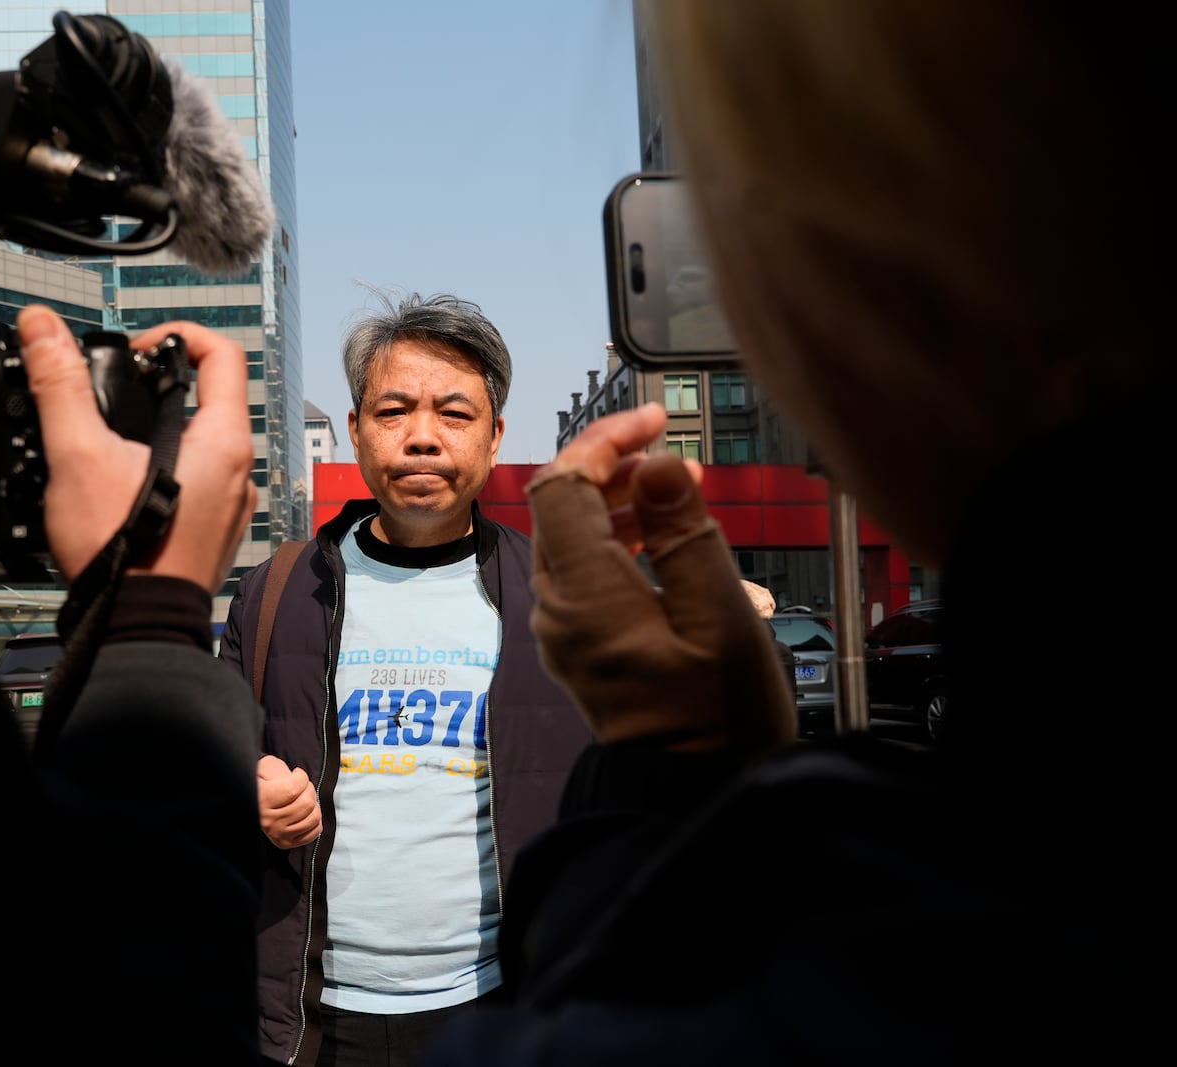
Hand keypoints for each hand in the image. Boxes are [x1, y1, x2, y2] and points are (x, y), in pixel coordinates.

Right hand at [16, 307, 256, 591]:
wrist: (136, 628)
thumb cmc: (122, 553)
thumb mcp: (78, 454)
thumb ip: (60, 384)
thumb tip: (42, 327)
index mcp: (222, 441)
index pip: (221, 354)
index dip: (178, 336)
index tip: (137, 350)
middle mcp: (240, 471)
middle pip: (211, 399)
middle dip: (161, 387)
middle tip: (115, 396)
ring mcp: (232, 505)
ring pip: (204, 444)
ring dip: (164, 432)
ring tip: (114, 445)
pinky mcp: (215, 532)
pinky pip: (201, 484)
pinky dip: (170, 472)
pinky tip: (128, 489)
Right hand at [257, 755, 320, 848]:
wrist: (252, 800)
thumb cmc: (262, 781)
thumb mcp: (265, 767)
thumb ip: (277, 770)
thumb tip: (292, 777)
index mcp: (261, 800)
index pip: (294, 789)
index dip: (302, 777)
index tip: (297, 773)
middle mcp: (268, 820)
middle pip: (306, 803)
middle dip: (310, 789)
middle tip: (303, 785)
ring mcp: (277, 834)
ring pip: (313, 818)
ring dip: (314, 805)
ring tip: (304, 798)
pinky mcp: (285, 842)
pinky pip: (314, 832)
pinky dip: (315, 821)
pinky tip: (306, 812)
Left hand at [525, 404, 795, 754]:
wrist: (690, 796)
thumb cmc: (715, 718)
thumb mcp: (718, 614)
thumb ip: (685, 532)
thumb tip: (657, 465)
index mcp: (584, 593)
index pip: (564, 484)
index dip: (604, 440)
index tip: (653, 419)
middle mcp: (558, 608)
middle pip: (560, 506)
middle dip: (611, 466)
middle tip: (670, 450)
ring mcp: (563, 630)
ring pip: (569, 537)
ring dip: (615, 501)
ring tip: (676, 490)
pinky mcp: (579, 646)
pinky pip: (580, 572)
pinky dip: (613, 540)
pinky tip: (661, 539)